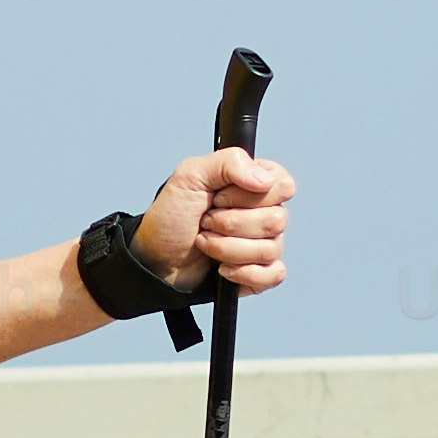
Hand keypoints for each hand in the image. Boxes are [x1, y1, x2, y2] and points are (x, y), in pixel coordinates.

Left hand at [135, 148, 295, 302]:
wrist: (155, 258)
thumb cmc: (171, 217)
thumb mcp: (189, 176)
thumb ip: (228, 163)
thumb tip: (264, 179)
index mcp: (254, 184)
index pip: (283, 185)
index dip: (248, 195)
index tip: (218, 197)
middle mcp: (264, 212)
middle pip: (277, 220)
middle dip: (231, 224)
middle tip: (206, 221)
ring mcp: (264, 243)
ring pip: (270, 249)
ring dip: (228, 249)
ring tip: (205, 242)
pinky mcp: (260, 272)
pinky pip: (273, 275)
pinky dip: (244, 274)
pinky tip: (223, 269)